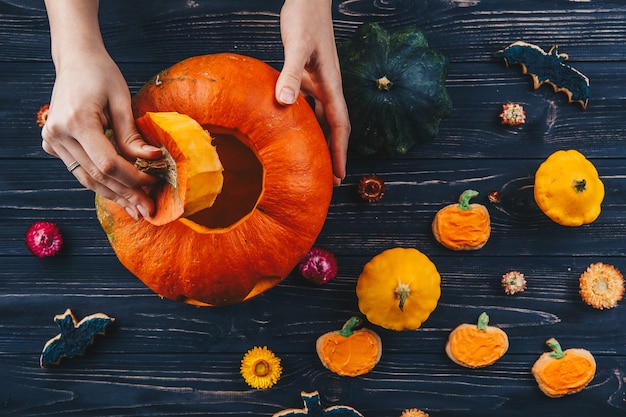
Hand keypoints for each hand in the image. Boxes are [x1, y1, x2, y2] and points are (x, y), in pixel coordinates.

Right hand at [43, 0, 160, 219]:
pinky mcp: (53, 143)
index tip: (153, 183)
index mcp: (76, 121)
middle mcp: (59, 134)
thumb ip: (132, 134)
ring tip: (135, 209)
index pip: (108, 163)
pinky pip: (80, 170)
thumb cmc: (101, 74)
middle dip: (126, 194)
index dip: (133, 177)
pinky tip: (119, 194)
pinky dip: (101, 182)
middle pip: (97, 175)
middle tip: (148, 210)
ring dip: (114, 194)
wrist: (75, 60)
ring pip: (86, 178)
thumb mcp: (121, 100)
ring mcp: (52, 140)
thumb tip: (152, 158)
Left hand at [276, 0, 350, 184]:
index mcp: (331, 84)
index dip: (340, 152)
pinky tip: (292, 130)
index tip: (340, 175)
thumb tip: (285, 103)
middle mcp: (328, 87)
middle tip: (329, 179)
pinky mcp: (307, 76)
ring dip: (320, 140)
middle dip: (333, 153)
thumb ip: (290, 73)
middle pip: (334, 128)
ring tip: (314, 162)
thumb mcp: (296, 45)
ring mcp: (318, 82)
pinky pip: (308, 106)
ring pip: (322, 119)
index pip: (340, 126)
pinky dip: (304, 121)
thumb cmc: (305, 17)